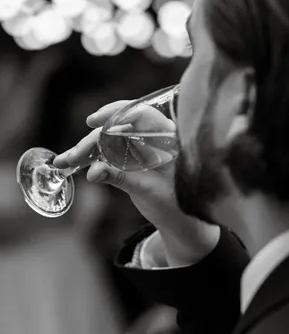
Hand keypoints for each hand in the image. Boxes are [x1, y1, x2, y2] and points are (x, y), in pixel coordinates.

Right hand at [54, 101, 219, 265]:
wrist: (178, 220)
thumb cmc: (174, 204)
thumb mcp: (148, 190)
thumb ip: (122, 178)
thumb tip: (93, 172)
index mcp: (167, 139)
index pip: (141, 115)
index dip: (116, 113)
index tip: (94, 122)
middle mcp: (152, 139)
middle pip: (118, 129)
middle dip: (93, 142)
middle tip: (74, 157)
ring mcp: (139, 149)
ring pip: (108, 141)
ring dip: (86, 150)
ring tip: (64, 161)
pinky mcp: (128, 161)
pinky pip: (107, 155)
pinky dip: (90, 159)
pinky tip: (71, 163)